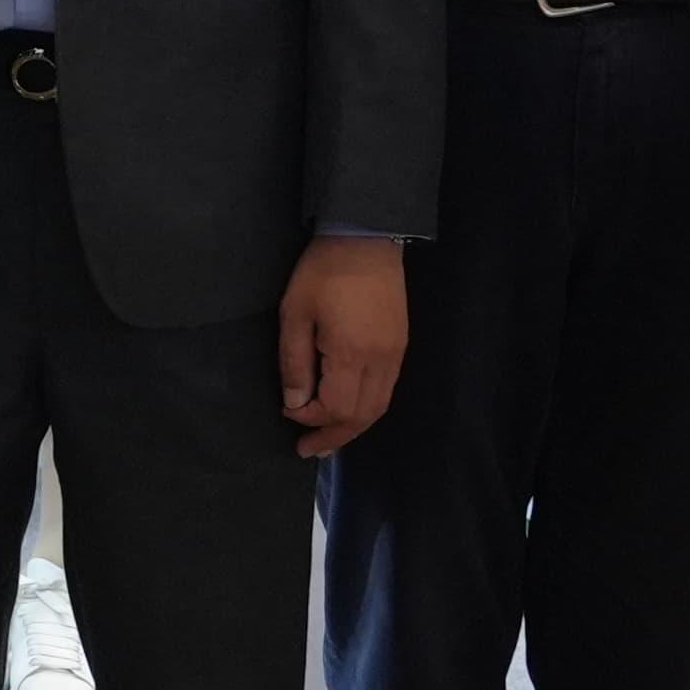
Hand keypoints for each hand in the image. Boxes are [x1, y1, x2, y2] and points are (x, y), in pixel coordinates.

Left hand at [278, 233, 409, 460]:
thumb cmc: (322, 273)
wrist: (366, 238)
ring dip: (352, 427)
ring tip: (327, 439)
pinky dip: (367, 409)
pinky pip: (386, 390)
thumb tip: (294, 403)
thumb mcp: (294, 315)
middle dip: (333, 437)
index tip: (288, 413)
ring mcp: (396, 354)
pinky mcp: (401, 345)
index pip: (334, 408)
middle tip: (307, 451)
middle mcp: (381, 361)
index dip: (310, 419)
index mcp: (352, 354)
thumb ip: (294, 363)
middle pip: (361, 416)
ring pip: (378, 407)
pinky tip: (349, 410)